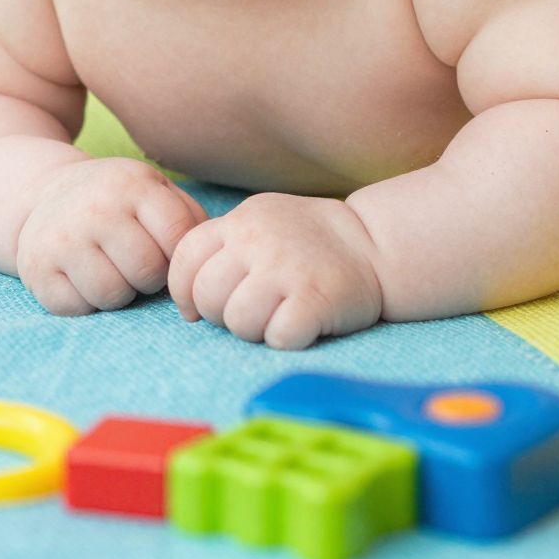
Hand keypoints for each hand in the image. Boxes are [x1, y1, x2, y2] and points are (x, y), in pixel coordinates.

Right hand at [15, 157, 206, 315]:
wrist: (47, 193)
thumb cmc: (118, 201)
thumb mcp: (155, 191)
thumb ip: (189, 218)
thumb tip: (206, 262)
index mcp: (133, 185)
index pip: (176, 237)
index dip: (178, 258)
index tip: (166, 255)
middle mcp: (95, 208)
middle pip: (147, 273)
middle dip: (150, 279)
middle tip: (137, 267)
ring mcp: (62, 238)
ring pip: (112, 295)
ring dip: (119, 294)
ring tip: (112, 272)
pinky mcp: (35, 268)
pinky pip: (77, 309)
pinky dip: (86, 304)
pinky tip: (83, 279)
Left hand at [168, 193, 383, 349]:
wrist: (374, 243)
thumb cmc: (311, 243)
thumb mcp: (261, 223)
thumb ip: (222, 250)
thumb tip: (187, 308)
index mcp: (241, 221)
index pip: (184, 259)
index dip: (187, 291)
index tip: (208, 305)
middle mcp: (258, 240)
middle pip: (206, 296)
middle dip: (222, 314)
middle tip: (253, 309)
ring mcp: (286, 269)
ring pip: (237, 321)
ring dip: (255, 329)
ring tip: (280, 313)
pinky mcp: (315, 299)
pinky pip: (277, 336)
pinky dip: (287, 337)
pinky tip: (303, 322)